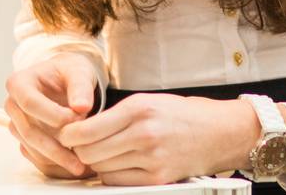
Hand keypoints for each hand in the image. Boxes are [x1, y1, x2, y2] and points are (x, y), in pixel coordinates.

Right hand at [3, 53, 101, 179]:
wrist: (67, 80)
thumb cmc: (70, 73)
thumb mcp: (79, 72)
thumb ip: (81, 88)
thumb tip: (82, 107)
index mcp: (19, 83)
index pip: (30, 103)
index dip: (52, 114)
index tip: (78, 119)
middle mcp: (12, 104)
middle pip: (28, 131)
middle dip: (55, 147)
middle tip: (79, 159)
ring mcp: (16, 124)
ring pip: (31, 147)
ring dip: (55, 158)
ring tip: (80, 165)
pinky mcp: (24, 138)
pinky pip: (34, 155)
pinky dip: (52, 163)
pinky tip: (71, 165)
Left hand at [57, 92, 258, 186]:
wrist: (218, 132)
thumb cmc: (180, 114)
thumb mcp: (148, 102)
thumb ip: (116, 115)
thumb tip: (80, 131)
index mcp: (139, 108)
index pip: (87, 130)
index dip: (70, 135)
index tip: (67, 135)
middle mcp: (144, 133)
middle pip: (90, 152)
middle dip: (81, 151)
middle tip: (84, 147)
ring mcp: (151, 158)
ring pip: (102, 169)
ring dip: (98, 165)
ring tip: (105, 154)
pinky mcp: (157, 178)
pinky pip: (118, 183)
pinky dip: (113, 177)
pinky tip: (119, 166)